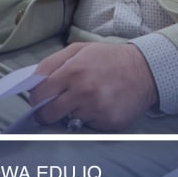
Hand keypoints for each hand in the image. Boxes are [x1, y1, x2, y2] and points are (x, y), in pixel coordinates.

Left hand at [28, 43, 157, 131]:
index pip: (38, 95)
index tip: (43, 98)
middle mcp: (83, 91)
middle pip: (47, 115)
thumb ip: (52, 63)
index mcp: (73, 71)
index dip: (38, 98)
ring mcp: (96, 109)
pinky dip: (91, 119)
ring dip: (73, 114)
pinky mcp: (108, 122)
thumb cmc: (110, 59)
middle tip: (58, 106)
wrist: (146, 70)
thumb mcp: (80, 49)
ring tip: (88, 100)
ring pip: (67, 121)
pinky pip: (87, 127)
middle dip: (49, 112)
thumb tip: (31, 80)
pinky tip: (101, 106)